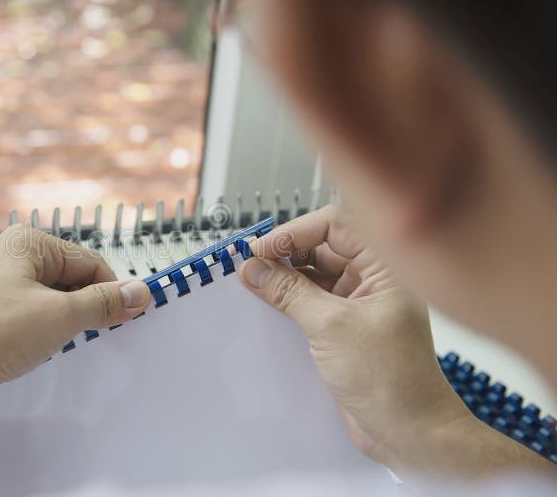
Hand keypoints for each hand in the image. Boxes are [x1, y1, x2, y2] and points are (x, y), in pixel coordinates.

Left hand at [0, 224, 152, 401]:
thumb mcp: (59, 317)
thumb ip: (103, 303)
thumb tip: (136, 292)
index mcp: (27, 243)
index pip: (90, 262)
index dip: (111, 291)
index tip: (126, 315)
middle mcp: (5, 254)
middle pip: (68, 278)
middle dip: (82, 307)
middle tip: (87, 333)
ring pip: (45, 297)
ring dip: (59, 320)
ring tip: (48, 342)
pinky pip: (23, 312)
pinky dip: (34, 329)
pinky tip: (26, 347)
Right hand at [238, 205, 550, 476]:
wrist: (410, 433)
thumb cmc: (393, 381)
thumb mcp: (331, 327)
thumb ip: (289, 293)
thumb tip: (255, 269)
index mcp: (385, 268)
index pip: (335, 226)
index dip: (294, 232)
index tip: (261, 248)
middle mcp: (373, 280)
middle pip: (321, 248)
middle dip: (285, 253)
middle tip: (250, 264)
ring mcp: (359, 304)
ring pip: (313, 275)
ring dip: (283, 278)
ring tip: (253, 284)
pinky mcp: (345, 328)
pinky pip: (311, 302)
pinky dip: (288, 301)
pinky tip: (266, 305)